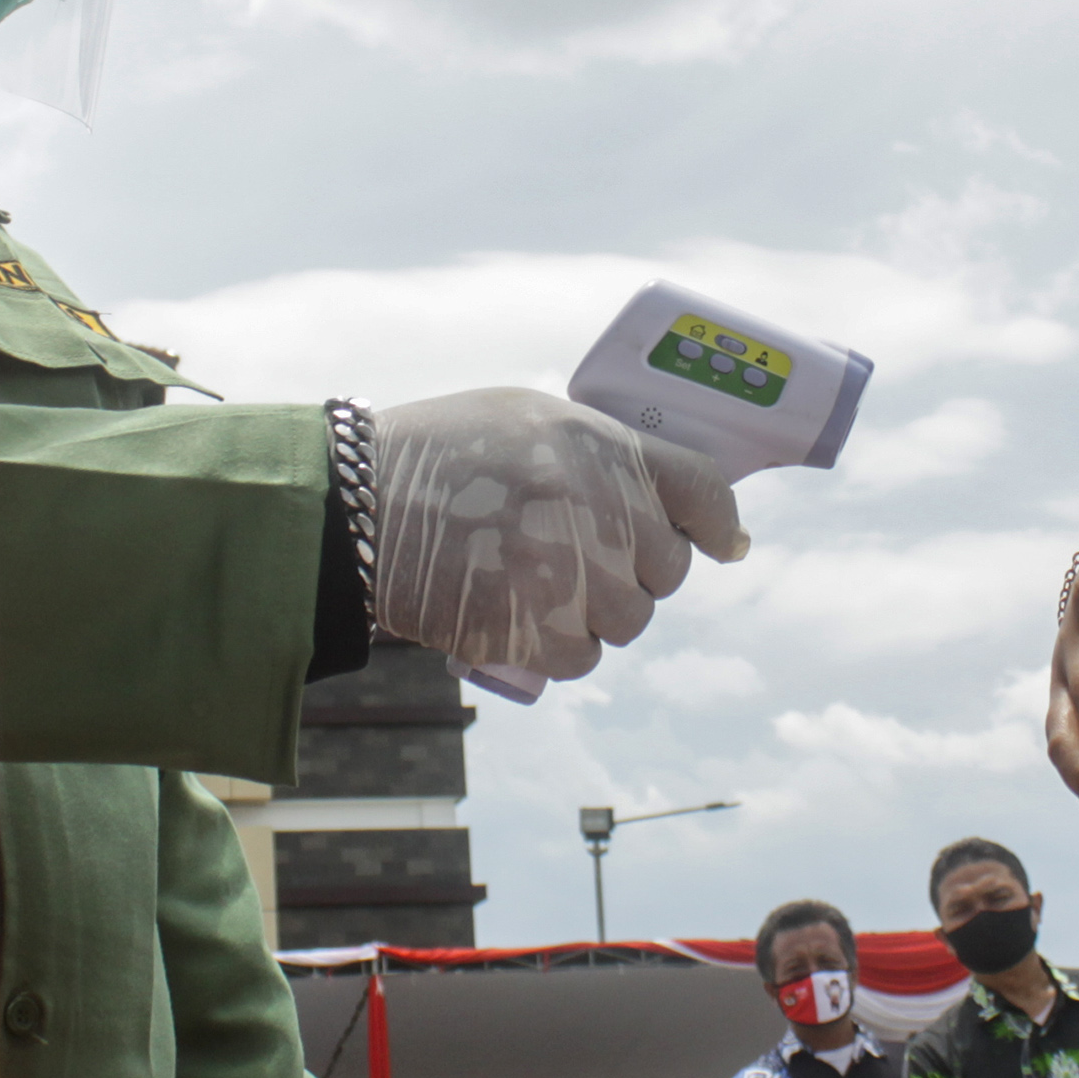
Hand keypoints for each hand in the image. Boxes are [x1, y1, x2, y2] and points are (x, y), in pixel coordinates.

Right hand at [368, 388, 747, 678]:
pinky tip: (520, 618)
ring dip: (597, 613)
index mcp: (604, 446)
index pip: (705, 490)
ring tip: (541, 586)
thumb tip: (673, 512)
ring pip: (629, 620)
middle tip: (583, 557)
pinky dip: (557, 647)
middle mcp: (601, 509)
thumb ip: (601, 456)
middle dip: (637, 569)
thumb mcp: (528, 420)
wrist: (358, 505)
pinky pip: (581, 657)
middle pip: (668, 567)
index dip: (717, 521)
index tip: (720, 540)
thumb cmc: (440, 454)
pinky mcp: (539, 632)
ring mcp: (573, 575)